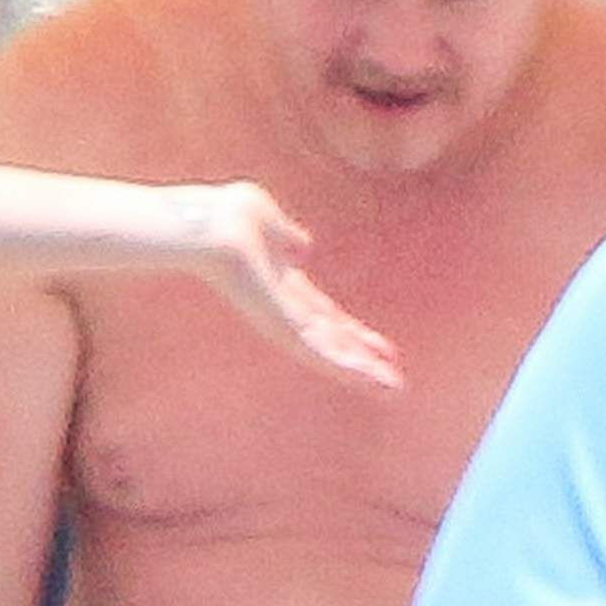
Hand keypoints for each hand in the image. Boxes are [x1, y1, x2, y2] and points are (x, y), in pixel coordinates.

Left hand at [184, 182, 403, 389]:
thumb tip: (305, 247)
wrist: (210, 227)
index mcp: (280, 283)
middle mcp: (281, 307)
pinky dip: (346, 365)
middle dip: (362, 358)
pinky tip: (370, 377)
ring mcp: (279, 319)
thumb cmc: (224, 216)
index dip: (350, 331)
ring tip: (394, 389)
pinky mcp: (279, 325)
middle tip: (394, 382)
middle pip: (329, 339)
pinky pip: (318, 351)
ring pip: (328, 351)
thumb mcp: (266, 220)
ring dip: (362, 371)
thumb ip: (285, 235)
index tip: (379, 346)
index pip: (322, 314)